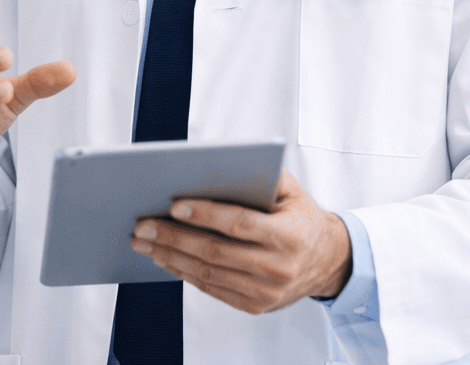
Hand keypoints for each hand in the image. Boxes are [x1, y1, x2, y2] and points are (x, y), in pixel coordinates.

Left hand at [130, 169, 351, 312]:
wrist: (326, 259)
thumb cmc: (299, 215)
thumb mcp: (291, 188)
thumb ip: (259, 172)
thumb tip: (215, 165)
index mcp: (288, 235)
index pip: (239, 223)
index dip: (205, 214)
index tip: (173, 205)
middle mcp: (278, 268)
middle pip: (216, 252)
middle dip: (174, 238)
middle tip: (143, 226)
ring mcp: (266, 292)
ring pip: (209, 274)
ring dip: (170, 257)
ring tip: (144, 242)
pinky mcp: (255, 306)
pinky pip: (212, 289)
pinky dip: (184, 273)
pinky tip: (164, 258)